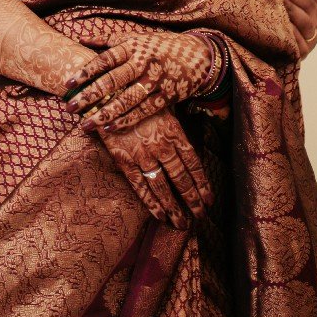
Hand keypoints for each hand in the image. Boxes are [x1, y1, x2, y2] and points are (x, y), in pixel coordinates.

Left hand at [66, 28, 219, 131]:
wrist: (197, 55)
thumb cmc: (159, 46)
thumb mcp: (136, 37)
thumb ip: (108, 40)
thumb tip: (81, 39)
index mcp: (133, 46)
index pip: (105, 59)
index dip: (85, 71)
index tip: (68, 83)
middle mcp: (143, 62)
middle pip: (113, 81)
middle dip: (90, 95)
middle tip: (70, 107)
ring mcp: (155, 80)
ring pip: (126, 99)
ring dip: (105, 113)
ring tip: (86, 124)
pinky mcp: (166, 96)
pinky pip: (143, 110)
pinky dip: (127, 120)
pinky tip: (111, 128)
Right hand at [93, 106, 213, 227]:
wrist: (107, 91)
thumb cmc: (138, 94)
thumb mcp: (162, 102)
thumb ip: (174, 120)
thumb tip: (190, 128)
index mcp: (173, 130)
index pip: (193, 162)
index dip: (202, 183)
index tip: (209, 199)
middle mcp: (161, 145)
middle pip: (181, 178)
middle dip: (192, 200)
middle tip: (200, 217)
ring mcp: (142, 154)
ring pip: (162, 186)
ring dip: (174, 207)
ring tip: (182, 224)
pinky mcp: (124, 159)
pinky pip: (140, 186)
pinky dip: (151, 203)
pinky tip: (160, 216)